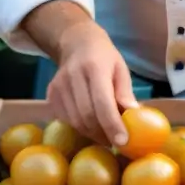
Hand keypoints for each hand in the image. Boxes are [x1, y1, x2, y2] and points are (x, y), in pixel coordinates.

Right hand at [48, 20, 138, 146]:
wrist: (77, 42)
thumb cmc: (104, 57)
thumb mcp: (120, 69)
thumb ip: (125, 92)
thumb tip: (134, 115)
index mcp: (95, 67)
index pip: (102, 102)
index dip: (112, 125)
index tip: (122, 141)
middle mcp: (73, 76)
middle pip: (87, 116)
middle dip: (103, 134)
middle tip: (116, 141)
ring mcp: (59, 85)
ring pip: (75, 121)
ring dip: (92, 133)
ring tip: (105, 135)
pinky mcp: (50, 94)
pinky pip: (65, 119)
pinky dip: (80, 127)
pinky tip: (90, 124)